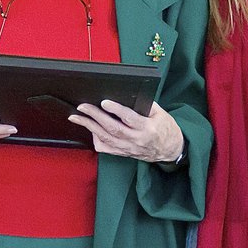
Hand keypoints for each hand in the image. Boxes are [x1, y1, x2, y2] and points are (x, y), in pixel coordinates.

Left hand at [67, 99, 183, 162]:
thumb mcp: (161, 113)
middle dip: (95, 116)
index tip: (104, 102)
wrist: (171, 150)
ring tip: (76, 117)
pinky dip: (96, 139)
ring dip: (89, 127)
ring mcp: (129, 148)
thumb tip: (128, 94)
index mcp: (147, 128)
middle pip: (113, 128)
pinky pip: (106, 149)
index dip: (116, 110)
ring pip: (106, 138)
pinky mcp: (124, 153)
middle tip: (82, 106)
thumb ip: (146, 104)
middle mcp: (136, 140)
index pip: (129, 119)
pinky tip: (89, 129)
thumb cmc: (166, 129)